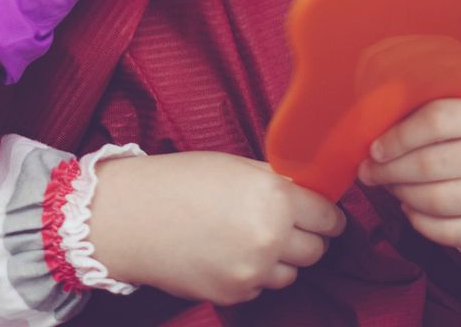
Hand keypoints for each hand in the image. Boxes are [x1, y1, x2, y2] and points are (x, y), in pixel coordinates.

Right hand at [88, 152, 344, 304]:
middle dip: (306, 237)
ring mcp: (253, 271)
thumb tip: (308, 192)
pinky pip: (262, 287)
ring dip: (282, 259)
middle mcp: (271, 238)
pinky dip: (254, 274)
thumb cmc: (180, 181)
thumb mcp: (236, 166)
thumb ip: (276, 181)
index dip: (327, 214)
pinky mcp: (234, 294)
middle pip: (317, 249)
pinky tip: (229, 253)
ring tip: (251, 238)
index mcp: (275, 197)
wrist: (131, 217)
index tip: (322, 214)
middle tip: (286, 224)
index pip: (329, 217)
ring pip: (292, 273)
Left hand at [356, 98, 460, 248]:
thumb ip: (425, 118)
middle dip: (390, 171)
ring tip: (391, 188)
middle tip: (370, 173)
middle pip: (431, 165)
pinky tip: (410, 209)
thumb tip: (374, 138)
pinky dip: (420, 223)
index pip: (436, 121)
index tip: (374, 149)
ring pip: (437, 201)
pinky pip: (450, 232)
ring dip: (403, 196)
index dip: (398, 137)